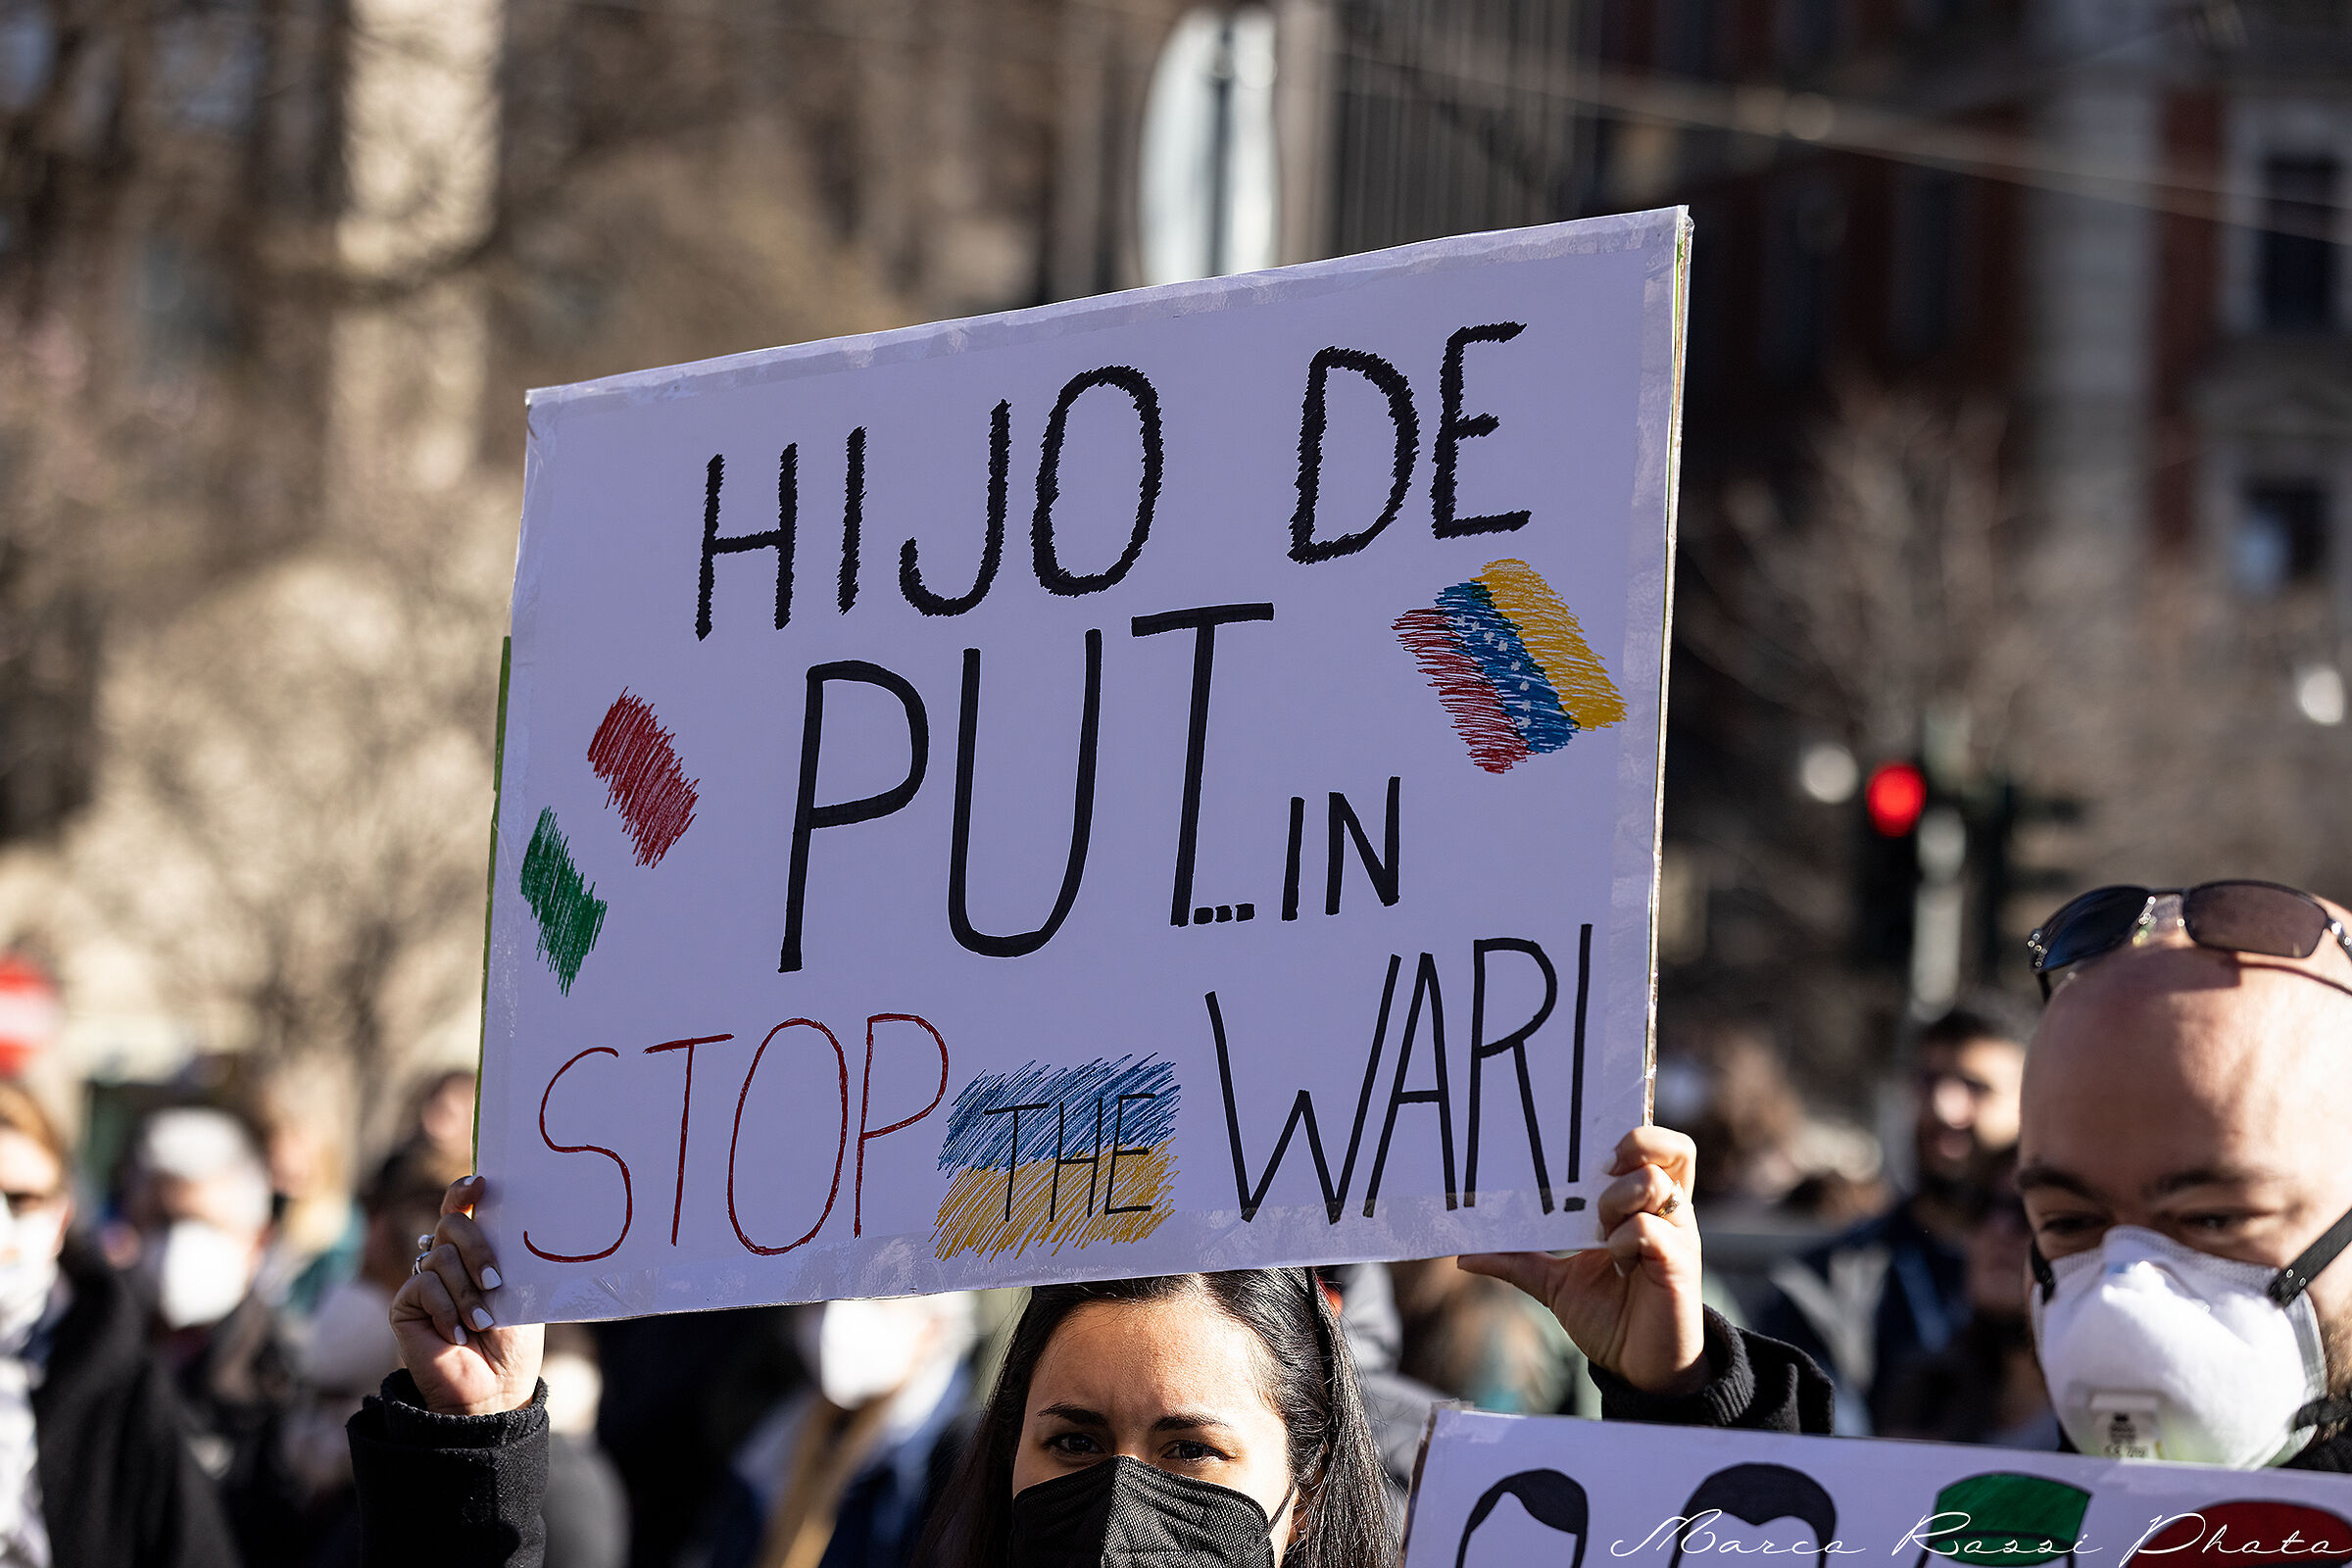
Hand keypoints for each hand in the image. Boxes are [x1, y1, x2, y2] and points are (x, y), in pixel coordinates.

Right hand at [390, 1176, 541, 1415]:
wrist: (493, 1388)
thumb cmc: (512, 1341)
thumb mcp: (520, 1291)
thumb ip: (507, 1257)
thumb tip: (509, 1220)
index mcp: (476, 1251)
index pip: (461, 1208)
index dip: (464, 1190)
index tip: (481, 1184)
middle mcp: (447, 1260)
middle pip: (451, 1223)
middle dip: (477, 1248)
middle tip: (496, 1282)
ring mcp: (423, 1280)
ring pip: (440, 1256)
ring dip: (467, 1292)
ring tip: (482, 1323)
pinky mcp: (405, 1304)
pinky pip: (423, 1284)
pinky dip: (446, 1309)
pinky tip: (457, 1334)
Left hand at [1458, 1126, 1705, 1395]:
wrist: (1638, 1369)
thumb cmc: (1609, 1318)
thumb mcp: (1556, 1284)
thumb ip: (1519, 1262)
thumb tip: (1464, 1255)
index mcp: (1642, 1208)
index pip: (1656, 1148)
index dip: (1635, 1135)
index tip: (1595, 1150)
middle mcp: (1666, 1215)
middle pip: (1672, 1150)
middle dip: (1635, 1148)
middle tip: (1603, 1172)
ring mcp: (1677, 1237)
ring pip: (1655, 1183)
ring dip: (1618, 1198)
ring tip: (1601, 1230)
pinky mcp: (1679, 1265)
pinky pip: (1648, 1230)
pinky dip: (1623, 1239)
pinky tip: (1616, 1263)